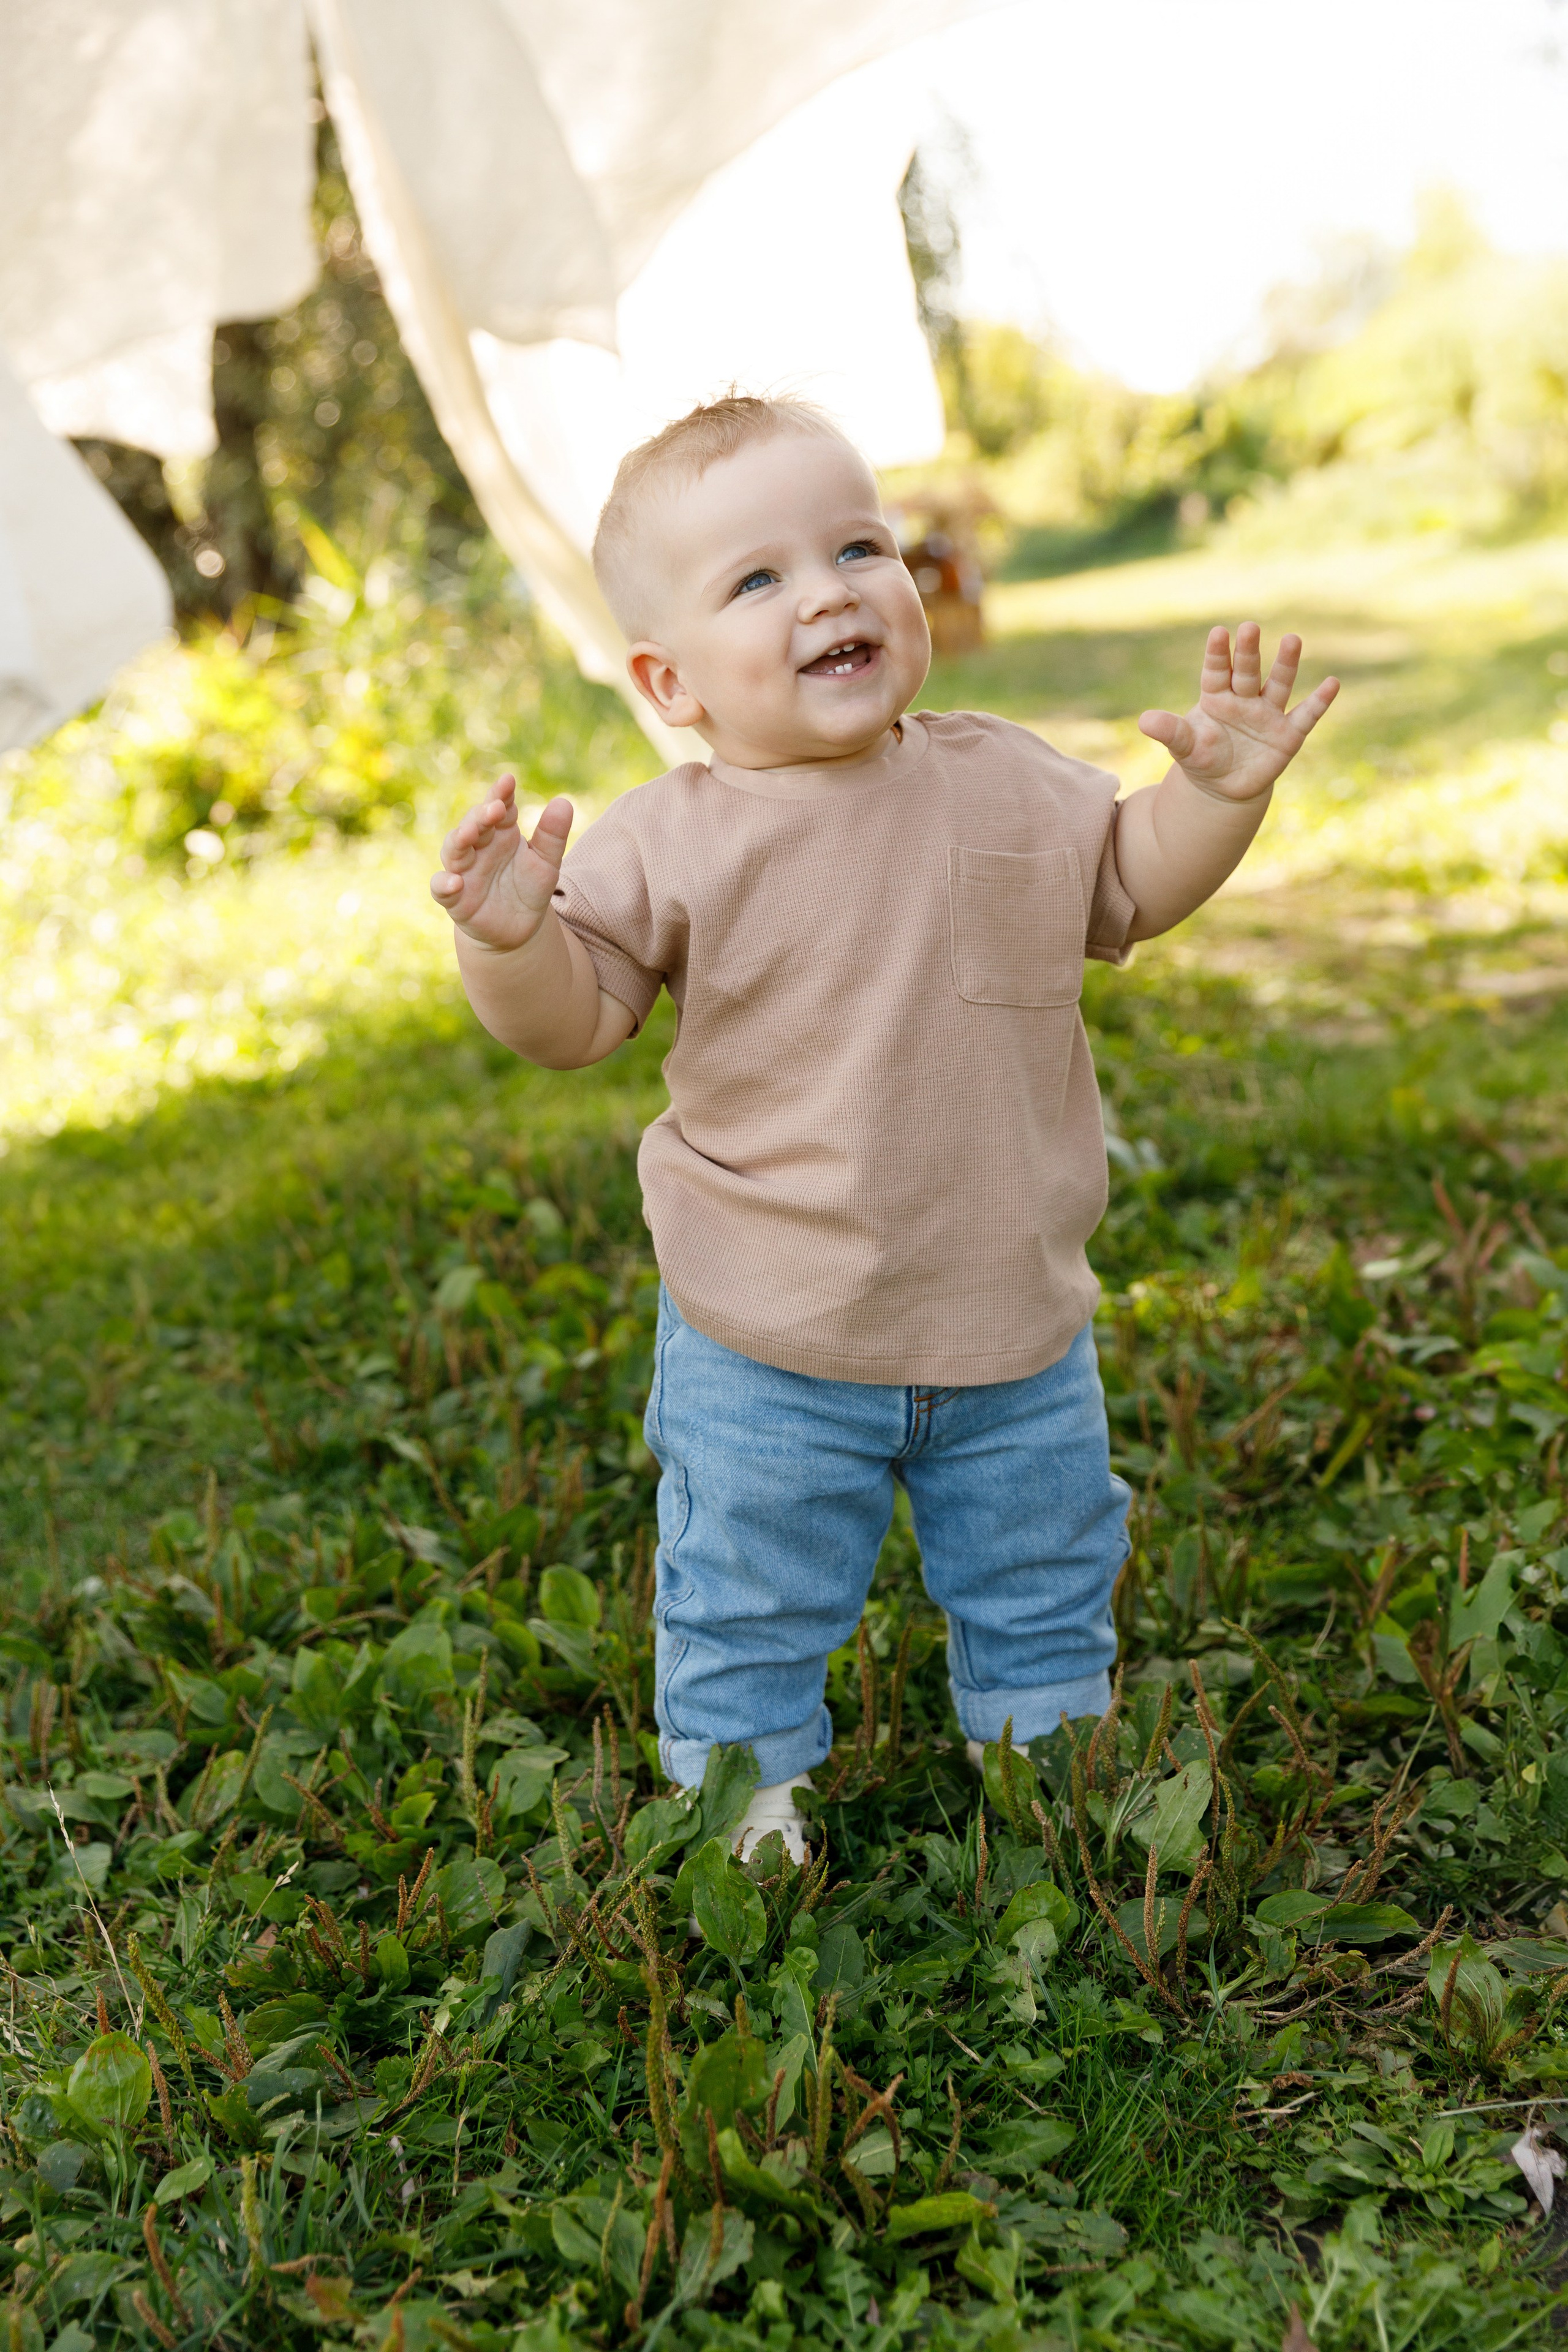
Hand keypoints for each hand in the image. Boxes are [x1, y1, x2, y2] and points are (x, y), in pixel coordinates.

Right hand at [430, 776, 572, 950]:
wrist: (520, 929)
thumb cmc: (530, 889)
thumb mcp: (547, 863)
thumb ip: (553, 835)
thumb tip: (564, 801)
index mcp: (502, 833)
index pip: (499, 807)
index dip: (501, 794)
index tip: (508, 781)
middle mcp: (479, 847)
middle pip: (474, 824)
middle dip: (482, 815)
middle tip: (495, 807)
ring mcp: (464, 871)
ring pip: (453, 849)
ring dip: (459, 839)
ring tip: (469, 832)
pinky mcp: (455, 898)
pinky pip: (441, 888)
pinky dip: (444, 884)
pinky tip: (455, 882)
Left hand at [1138, 623, 1338, 801]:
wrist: (1225, 786)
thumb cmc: (1203, 757)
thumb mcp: (1184, 747)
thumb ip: (1169, 732)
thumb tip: (1144, 721)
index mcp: (1216, 696)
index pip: (1216, 671)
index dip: (1217, 653)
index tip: (1218, 632)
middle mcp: (1244, 698)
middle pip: (1246, 671)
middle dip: (1248, 651)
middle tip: (1249, 627)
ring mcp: (1268, 714)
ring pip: (1278, 684)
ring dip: (1285, 664)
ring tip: (1293, 639)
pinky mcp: (1288, 734)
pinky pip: (1305, 715)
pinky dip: (1319, 701)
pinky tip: (1332, 683)